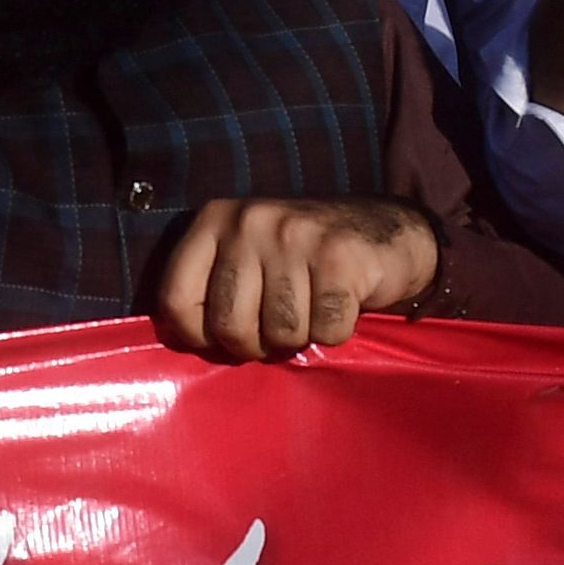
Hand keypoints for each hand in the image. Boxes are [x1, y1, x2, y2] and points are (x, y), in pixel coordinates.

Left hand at [151, 198, 439, 361]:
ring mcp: (295, 237)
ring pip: (280, 333)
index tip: (221, 338)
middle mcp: (249, 221)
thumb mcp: (246, 254)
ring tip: (310, 310)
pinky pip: (324, 331)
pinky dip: (335, 332)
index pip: (175, 299)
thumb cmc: (303, 256)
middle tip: (276, 329)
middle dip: (254, 344)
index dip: (197, 335)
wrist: (388, 231)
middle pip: (229, 325)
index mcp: (215, 219)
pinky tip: (340, 304)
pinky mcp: (338, 259)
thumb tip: (182, 341)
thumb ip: (213, 287)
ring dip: (299, 337)